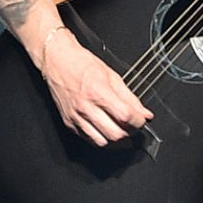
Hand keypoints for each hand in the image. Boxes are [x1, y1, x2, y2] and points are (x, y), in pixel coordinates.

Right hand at [40, 31, 153, 145]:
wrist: (57, 60)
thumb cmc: (81, 63)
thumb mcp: (111, 75)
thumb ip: (129, 97)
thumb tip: (145, 113)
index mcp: (98, 92)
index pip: (125, 116)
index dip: (138, 121)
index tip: (141, 120)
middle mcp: (85, 107)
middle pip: (115, 134)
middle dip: (129, 133)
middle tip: (133, 126)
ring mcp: (76, 117)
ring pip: (102, 142)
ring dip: (115, 140)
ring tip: (120, 130)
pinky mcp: (69, 123)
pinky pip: (89, 140)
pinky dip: (101, 139)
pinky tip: (105, 130)